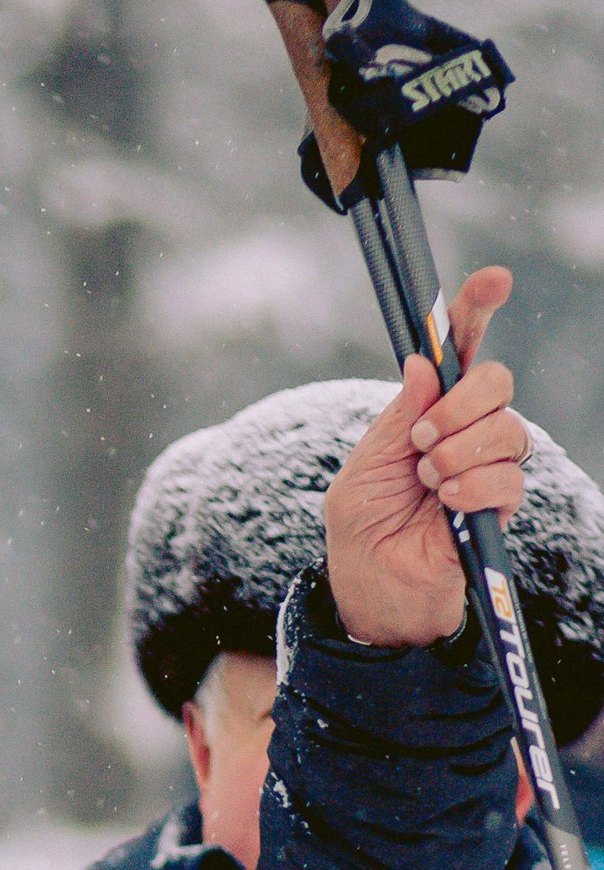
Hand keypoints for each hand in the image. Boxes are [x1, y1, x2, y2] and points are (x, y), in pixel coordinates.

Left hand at [324, 263, 526, 646]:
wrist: (372, 588)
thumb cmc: (362, 528)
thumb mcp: (364, 467)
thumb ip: (397, 418)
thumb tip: (423, 365)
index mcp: (426, 410)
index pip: (460, 350)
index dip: (476, 311)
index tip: (492, 282)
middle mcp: (464, 430)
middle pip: (497, 381)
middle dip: (461, 404)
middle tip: (422, 440)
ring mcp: (485, 465)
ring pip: (507, 429)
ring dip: (459, 453)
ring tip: (426, 482)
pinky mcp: (499, 503)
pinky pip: (508, 476)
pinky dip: (473, 485)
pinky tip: (445, 503)